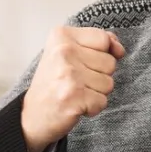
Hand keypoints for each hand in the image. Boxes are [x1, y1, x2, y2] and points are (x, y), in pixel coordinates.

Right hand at [21, 26, 125, 151]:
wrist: (31, 115)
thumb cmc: (54, 82)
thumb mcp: (70, 52)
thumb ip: (98, 43)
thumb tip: (119, 48)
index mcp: (61, 36)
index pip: (104, 39)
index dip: (104, 53)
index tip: (85, 62)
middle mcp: (64, 52)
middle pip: (110, 62)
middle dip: (99, 75)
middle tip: (75, 81)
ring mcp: (68, 75)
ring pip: (109, 83)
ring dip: (96, 92)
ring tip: (75, 92)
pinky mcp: (74, 97)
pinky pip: (102, 101)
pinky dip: (92, 107)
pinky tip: (75, 104)